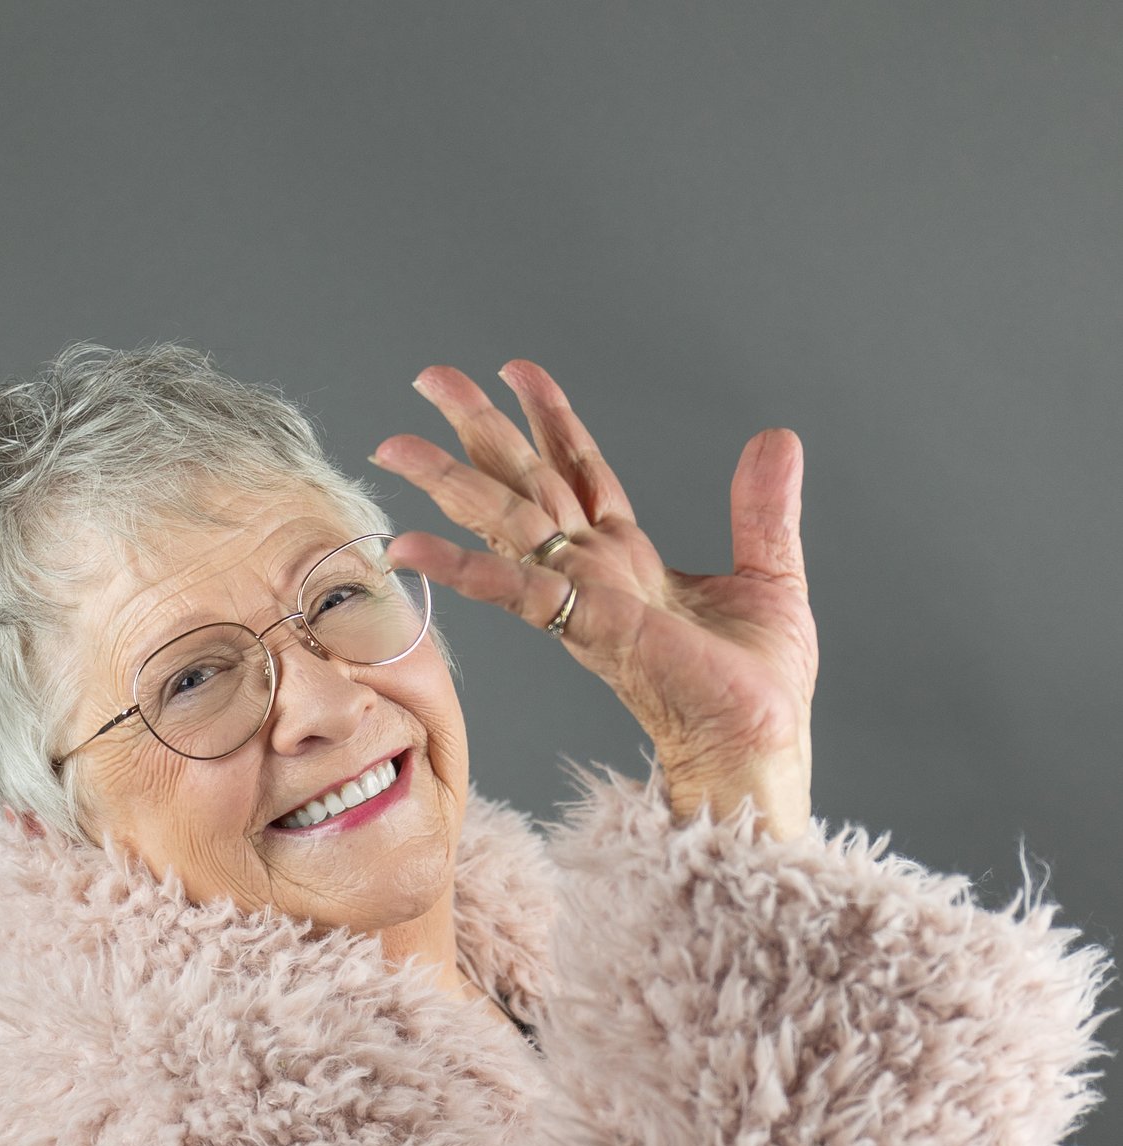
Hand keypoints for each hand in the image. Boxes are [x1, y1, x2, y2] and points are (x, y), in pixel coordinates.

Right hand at [371, 361, 816, 839]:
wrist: (759, 746)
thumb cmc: (758, 689)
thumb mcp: (770, 573)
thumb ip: (762, 506)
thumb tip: (778, 437)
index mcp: (631, 558)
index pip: (581, 469)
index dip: (550, 417)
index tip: (517, 369)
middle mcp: (596, 572)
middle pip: (527, 481)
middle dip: (479, 426)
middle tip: (431, 375)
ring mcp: (584, 598)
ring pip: (506, 521)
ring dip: (449, 479)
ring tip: (396, 440)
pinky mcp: (587, 626)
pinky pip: (514, 590)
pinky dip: (461, 566)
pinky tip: (410, 543)